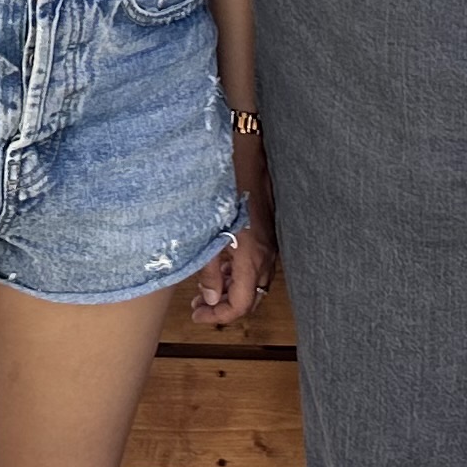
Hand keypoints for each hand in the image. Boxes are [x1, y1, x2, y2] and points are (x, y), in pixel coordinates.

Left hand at [189, 127, 273, 326]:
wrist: (248, 150)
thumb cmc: (227, 184)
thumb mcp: (210, 230)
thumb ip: (209, 268)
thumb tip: (209, 297)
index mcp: (252, 257)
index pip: (241, 304)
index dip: (218, 316)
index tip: (197, 314)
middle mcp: (266, 255)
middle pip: (250, 298)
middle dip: (224, 306)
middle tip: (198, 306)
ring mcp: (269, 244)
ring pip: (252, 282)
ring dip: (230, 290)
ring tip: (203, 289)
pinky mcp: (266, 233)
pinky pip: (255, 264)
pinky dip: (237, 273)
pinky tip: (218, 265)